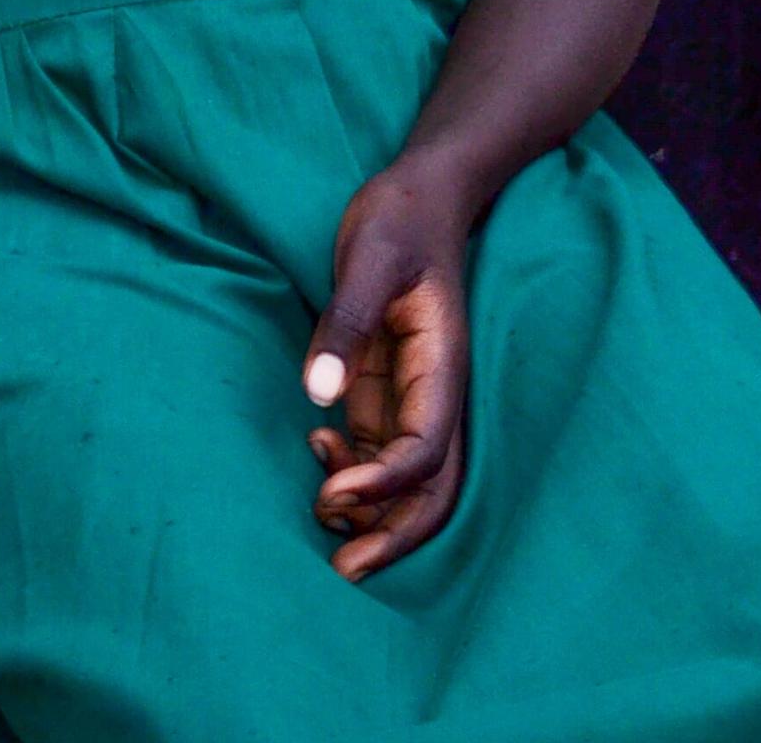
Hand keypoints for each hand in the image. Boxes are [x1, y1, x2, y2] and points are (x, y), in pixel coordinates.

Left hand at [302, 158, 474, 580]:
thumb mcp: (368, 256)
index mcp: (444, 365)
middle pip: (435, 488)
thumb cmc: (399, 216)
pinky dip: (354, 474)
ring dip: (372, 513)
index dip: (385, 482)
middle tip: (344, 568)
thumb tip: (318, 396)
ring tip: (321, 514)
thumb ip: (345, 323)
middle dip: (395, 535)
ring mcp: (413, 396)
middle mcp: (436, 393)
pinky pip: (381, 455)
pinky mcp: (389, 391)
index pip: (427, 449)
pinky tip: (317, 452)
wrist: (421, 191)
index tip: (332, 487)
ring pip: (408, 483)